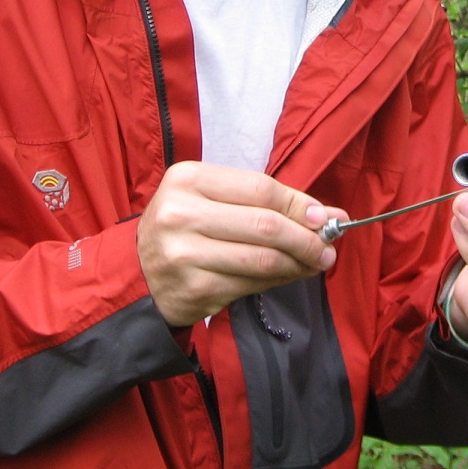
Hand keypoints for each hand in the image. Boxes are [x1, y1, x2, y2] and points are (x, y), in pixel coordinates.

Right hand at [136, 161, 347, 327]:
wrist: (139, 274)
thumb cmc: (186, 229)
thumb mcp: (213, 200)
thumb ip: (267, 203)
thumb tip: (328, 215)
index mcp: (188, 179)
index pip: (260, 189)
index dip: (300, 204)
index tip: (325, 218)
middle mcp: (181, 214)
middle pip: (265, 225)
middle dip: (306, 239)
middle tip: (328, 249)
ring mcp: (183, 254)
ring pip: (262, 259)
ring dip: (298, 264)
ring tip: (315, 264)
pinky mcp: (193, 289)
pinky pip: (250, 285)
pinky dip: (277, 281)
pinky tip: (288, 276)